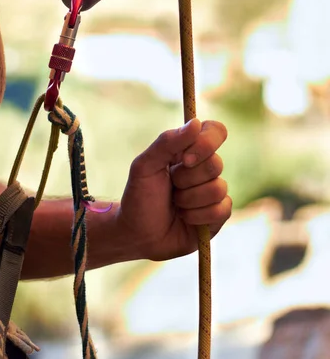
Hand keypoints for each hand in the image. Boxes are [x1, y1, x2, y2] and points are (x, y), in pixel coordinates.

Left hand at [117, 119, 230, 261]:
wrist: (137, 235)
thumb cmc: (139, 197)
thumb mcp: (144, 166)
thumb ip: (167, 142)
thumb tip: (195, 123)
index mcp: (188, 149)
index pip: (215, 131)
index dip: (206, 144)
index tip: (184, 159)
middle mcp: (204, 167)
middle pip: (216, 164)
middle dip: (186, 180)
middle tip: (171, 188)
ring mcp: (213, 191)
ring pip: (218, 189)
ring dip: (189, 200)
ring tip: (175, 205)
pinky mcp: (218, 215)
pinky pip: (221, 210)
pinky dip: (198, 216)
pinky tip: (185, 218)